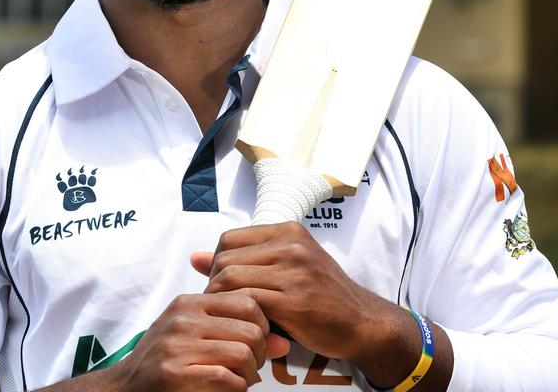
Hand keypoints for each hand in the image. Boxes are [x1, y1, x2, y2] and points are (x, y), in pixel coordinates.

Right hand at [100, 289, 290, 390]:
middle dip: (260, 353)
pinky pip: (228, 378)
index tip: (254, 344)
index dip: (262, 325)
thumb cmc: (166, 361)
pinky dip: (237, 388)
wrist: (125, 387)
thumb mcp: (195, 335)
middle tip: (250, 367)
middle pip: (251, 328)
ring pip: (243, 353)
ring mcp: (177, 346)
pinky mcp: (175, 374)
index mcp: (189, 303)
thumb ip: (235, 331)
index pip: (247, 301)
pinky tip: (228, 389)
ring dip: (251, 373)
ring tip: (240, 379)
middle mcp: (183, 319)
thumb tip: (284, 342)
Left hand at [192, 222, 414, 369]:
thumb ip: (243, 261)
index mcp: (288, 232)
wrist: (363, 322)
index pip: (228, 239)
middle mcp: (291, 245)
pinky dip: (239, 315)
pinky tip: (247, 325)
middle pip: (225, 258)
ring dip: (223, 301)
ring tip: (231, 316)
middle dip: (215, 284)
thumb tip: (194, 258)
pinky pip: (247, 301)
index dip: (217, 263)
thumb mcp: (285, 268)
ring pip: (231, 278)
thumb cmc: (321, 296)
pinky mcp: (295, 300)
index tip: (223, 285)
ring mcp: (295, 271)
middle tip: (222, 306)